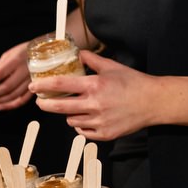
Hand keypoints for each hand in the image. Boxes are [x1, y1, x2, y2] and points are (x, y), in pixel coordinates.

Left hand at [0, 43, 32, 110]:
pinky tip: (0, 106)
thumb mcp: (9, 53)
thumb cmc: (24, 52)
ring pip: (14, 95)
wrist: (46, 52)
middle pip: (6, 87)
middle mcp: (25, 71)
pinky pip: (23, 100)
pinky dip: (11, 105)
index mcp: (16, 60)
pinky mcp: (36, 87)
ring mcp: (32, 80)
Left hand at [28, 51, 152, 141]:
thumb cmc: (134, 82)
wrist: (153, 102)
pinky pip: (83, 132)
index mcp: (95, 85)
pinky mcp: (105, 134)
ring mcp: (99, 121)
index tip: (34, 87)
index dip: (44, 86)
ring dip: (69, 114)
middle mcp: (95, 104)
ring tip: (76, 108)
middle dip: (46, 105)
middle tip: (41, 103)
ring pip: (71, 120)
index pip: (62, 85)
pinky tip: (88, 118)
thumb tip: (78, 53)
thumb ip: (93, 60)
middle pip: (60, 107)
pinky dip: (81, 126)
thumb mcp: (113, 66)